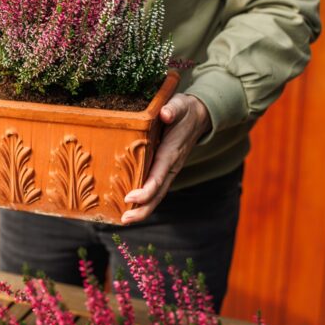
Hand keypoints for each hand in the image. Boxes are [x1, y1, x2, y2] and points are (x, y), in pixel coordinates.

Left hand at [120, 94, 211, 223]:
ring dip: (142, 209)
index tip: (131, 197)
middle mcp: (171, 166)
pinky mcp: (165, 169)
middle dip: (143, 209)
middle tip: (125, 220)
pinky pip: (155, 188)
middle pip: (158, 193)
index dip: (146, 190)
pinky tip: (130, 206)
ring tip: (124, 220)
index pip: (159, 176)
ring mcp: (169, 170)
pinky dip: (144, 200)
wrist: (200, 115)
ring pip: (157, 194)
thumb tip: (165, 114)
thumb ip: (172, 109)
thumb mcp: (179, 104)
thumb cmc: (185, 109)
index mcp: (172, 153)